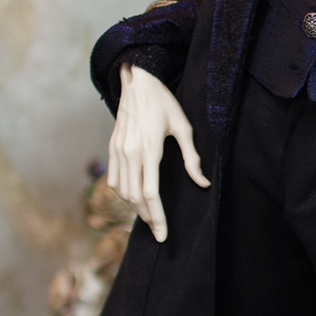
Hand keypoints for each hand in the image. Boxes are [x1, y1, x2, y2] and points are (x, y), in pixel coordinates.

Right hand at [107, 63, 208, 242]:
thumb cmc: (163, 102)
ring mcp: (118, 151)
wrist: (136, 81)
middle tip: (158, 231)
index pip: (150, 194)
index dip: (157, 217)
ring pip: (122, 191)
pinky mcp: (112, 148)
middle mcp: (130, 153)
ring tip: (149, 218)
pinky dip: (123, 194)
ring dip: (135, 208)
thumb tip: (203, 183)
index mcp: (149, 149)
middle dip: (147, 218)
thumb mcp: (183, 127)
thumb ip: (192, 158)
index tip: (162, 234)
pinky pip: (114, 180)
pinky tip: (135, 200)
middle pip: (135, 198)